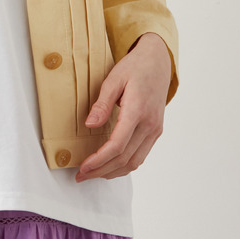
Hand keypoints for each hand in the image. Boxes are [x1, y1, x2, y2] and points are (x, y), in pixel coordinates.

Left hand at [76, 32, 172, 181]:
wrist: (158, 62)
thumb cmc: (134, 68)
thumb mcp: (114, 79)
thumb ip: (102, 104)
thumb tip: (90, 125)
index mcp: (137, 111)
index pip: (117, 145)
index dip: (99, 160)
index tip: (83, 167)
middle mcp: (149, 124)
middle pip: (125, 158)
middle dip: (101, 171)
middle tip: (81, 175)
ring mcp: (155, 129)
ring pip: (135, 162)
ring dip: (113, 172)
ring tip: (93, 174)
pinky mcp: (155, 131)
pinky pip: (141, 155)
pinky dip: (125, 165)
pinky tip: (111, 166)